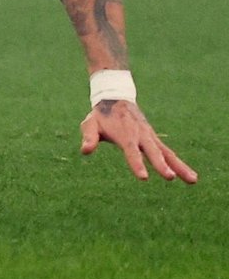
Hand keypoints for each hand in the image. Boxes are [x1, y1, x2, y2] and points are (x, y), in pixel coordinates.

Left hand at [80, 100, 196, 182]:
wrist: (116, 97)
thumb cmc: (101, 115)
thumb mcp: (90, 123)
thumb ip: (89, 136)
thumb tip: (85, 151)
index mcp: (124, 133)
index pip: (131, 151)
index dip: (137, 163)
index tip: (143, 177)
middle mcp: (140, 135)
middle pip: (152, 151)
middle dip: (160, 164)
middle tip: (169, 177)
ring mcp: (150, 137)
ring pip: (167, 153)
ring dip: (179, 166)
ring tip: (193, 181)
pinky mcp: (155, 140)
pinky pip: (169, 153)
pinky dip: (180, 164)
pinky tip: (191, 178)